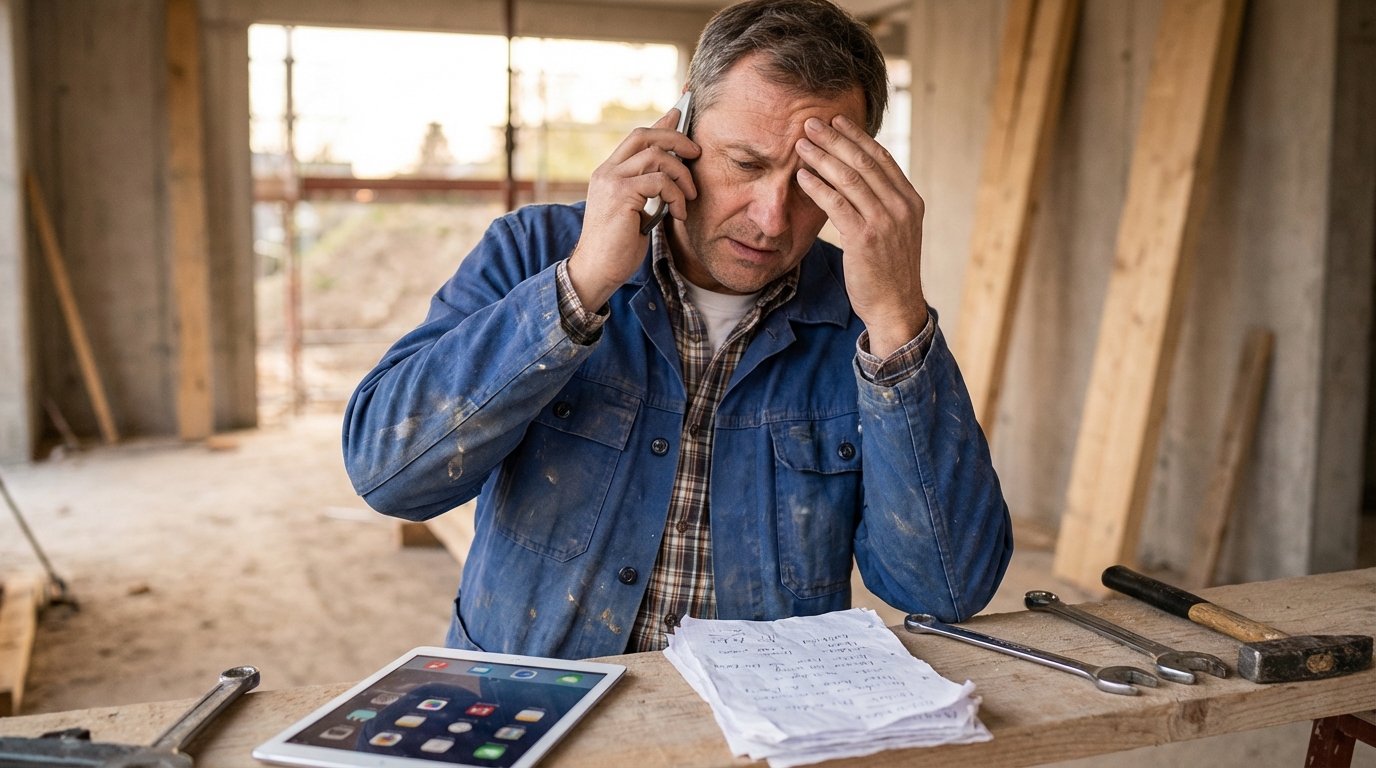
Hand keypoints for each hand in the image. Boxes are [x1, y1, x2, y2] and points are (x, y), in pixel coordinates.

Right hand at [567, 107, 699, 309]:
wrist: (598, 270)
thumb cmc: (618, 246)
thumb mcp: (637, 210)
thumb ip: (649, 188)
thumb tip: (670, 173)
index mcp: (609, 173)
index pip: (637, 137)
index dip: (662, 124)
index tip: (681, 114)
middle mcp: (607, 172)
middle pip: (644, 135)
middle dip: (676, 139)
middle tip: (697, 154)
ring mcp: (612, 181)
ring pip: (656, 156)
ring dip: (681, 175)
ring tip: (689, 197)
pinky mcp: (621, 195)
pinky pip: (659, 182)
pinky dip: (676, 195)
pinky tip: (677, 213)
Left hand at [795, 115, 927, 357]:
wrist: (895, 306)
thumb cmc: (889, 270)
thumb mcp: (896, 231)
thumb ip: (883, 203)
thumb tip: (860, 178)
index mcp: (910, 200)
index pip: (882, 157)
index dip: (857, 136)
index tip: (836, 120)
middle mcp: (901, 206)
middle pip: (863, 161)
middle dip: (834, 138)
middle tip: (810, 122)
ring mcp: (884, 221)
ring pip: (848, 178)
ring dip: (821, 157)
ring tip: (801, 144)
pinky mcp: (864, 237)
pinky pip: (836, 203)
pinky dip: (817, 186)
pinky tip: (801, 176)